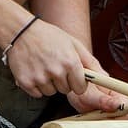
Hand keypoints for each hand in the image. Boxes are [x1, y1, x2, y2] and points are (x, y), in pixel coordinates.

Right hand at [2, 19, 123, 111]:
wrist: (22, 32)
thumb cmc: (50, 36)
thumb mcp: (74, 44)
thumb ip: (90, 62)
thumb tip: (105, 77)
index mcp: (70, 62)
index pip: (81, 88)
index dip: (78, 84)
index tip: (74, 78)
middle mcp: (56, 72)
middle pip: (65, 90)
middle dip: (63, 82)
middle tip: (56, 67)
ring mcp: (40, 78)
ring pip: (51, 93)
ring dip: (49, 84)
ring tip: (44, 67)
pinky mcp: (25, 82)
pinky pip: (37, 94)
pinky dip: (36, 87)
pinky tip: (35, 72)